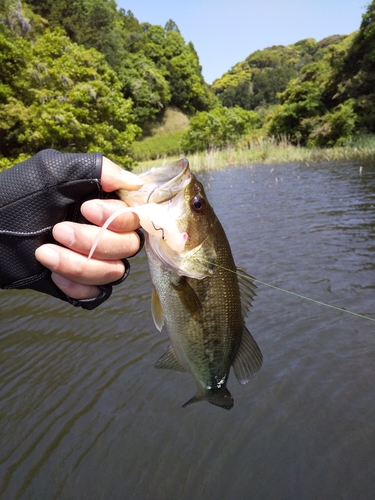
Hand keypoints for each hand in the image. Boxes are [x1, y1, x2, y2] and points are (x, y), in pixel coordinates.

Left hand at [35, 157, 142, 299]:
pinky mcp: (79, 283)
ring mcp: (94, 260)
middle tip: (57, 230)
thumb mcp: (54, 172)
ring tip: (44, 253)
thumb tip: (136, 183)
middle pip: (128, 246)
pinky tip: (53, 275)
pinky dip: (77, 287)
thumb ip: (97, 169)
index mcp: (104, 205)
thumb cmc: (16, 197)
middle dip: (93, 242)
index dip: (117, 218)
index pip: (135, 217)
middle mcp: (105, 232)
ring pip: (113, 272)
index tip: (86, 209)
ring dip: (80, 265)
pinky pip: (97, 294)